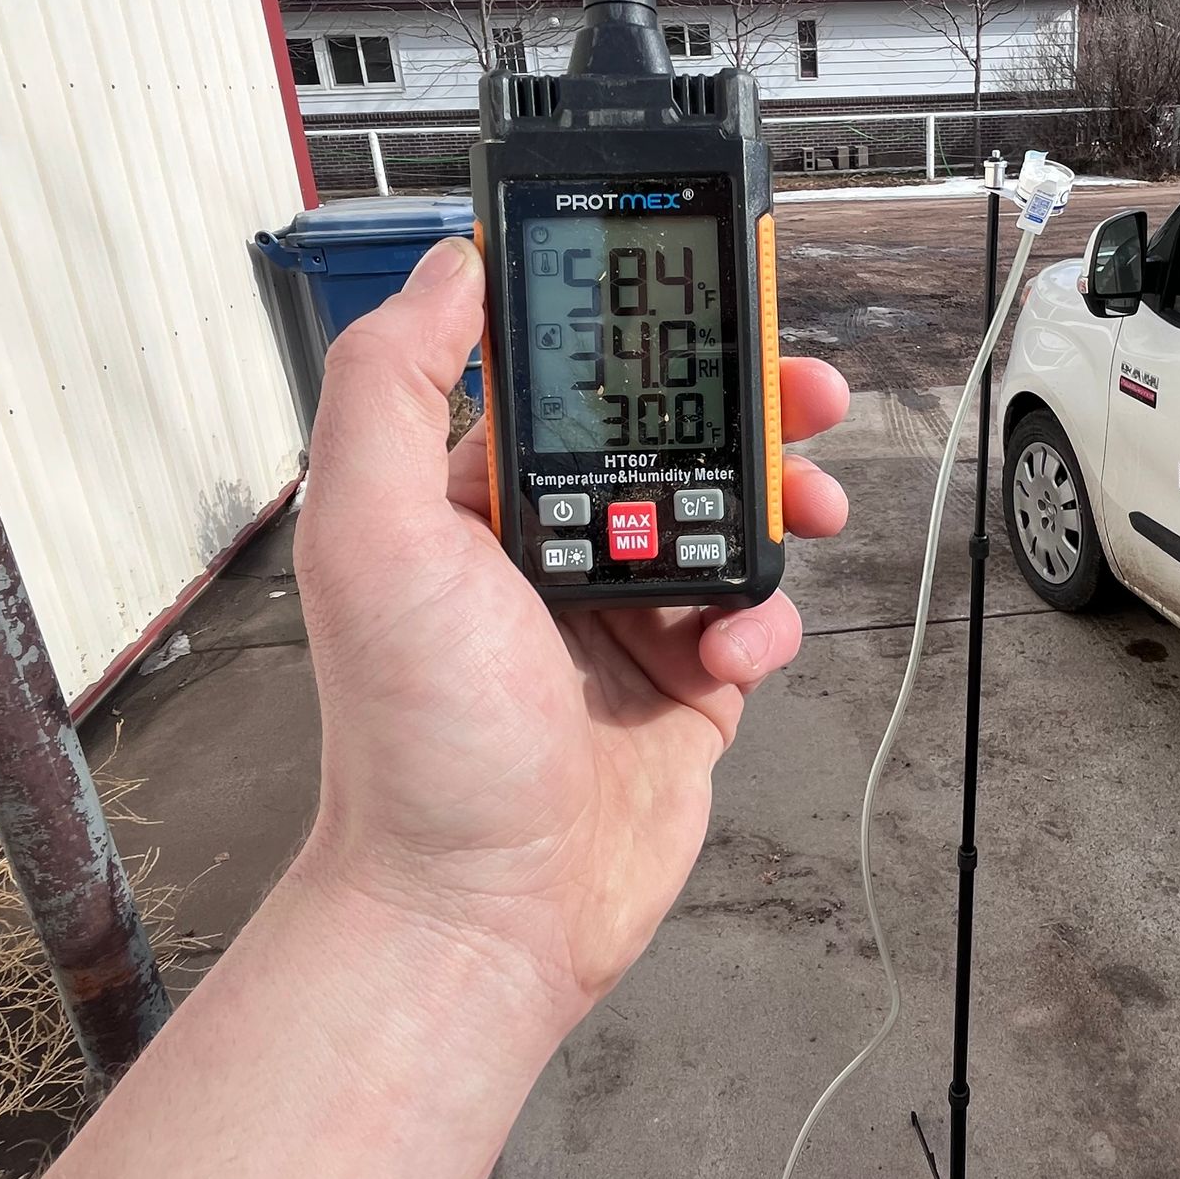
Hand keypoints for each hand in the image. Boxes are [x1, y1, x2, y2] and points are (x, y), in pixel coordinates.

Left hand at [294, 235, 847, 1035]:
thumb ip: (393, 386)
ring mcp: (625, 619)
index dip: (643, 333)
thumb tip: (449, 267)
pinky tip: (740, 645)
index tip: (703, 296)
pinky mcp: (687, 689)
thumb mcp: (369, 535)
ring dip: (781, 501)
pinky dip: (771, 616)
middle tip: (809, 389)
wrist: (481, 911)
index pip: (570, 380)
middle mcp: (552, 550)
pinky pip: (757, 616)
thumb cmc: (415, 741)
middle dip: (750, 404)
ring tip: (810, 507)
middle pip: (675, 437)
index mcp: (476, 500)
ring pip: (732, 517)